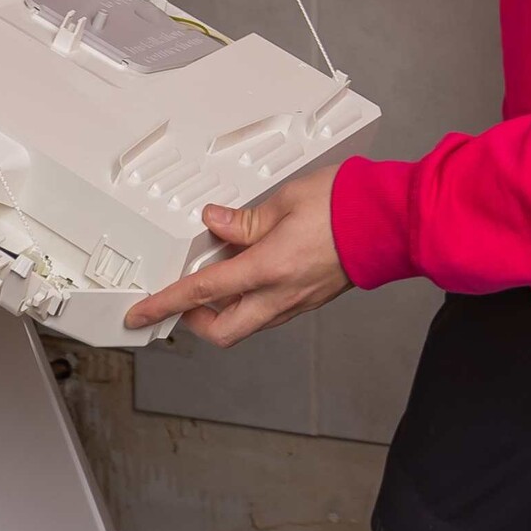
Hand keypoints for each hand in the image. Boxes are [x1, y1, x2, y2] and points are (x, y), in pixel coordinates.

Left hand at [124, 162, 349, 345]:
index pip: (201, 293)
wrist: (390, 219)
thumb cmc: (345, 204)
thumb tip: (215, 223)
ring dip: (224, 312)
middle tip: (185, 298)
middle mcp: (280, 296)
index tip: (141, 314)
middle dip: (194, 321)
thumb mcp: (286, 199)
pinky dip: (251, 302)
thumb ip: (245, 219)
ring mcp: (298, 302)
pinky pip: (270, 313)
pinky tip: (254, 274)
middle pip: (222, 331)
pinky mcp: (312, 299)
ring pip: (247, 325)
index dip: (164, 304)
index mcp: (267, 269)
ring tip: (220, 279)